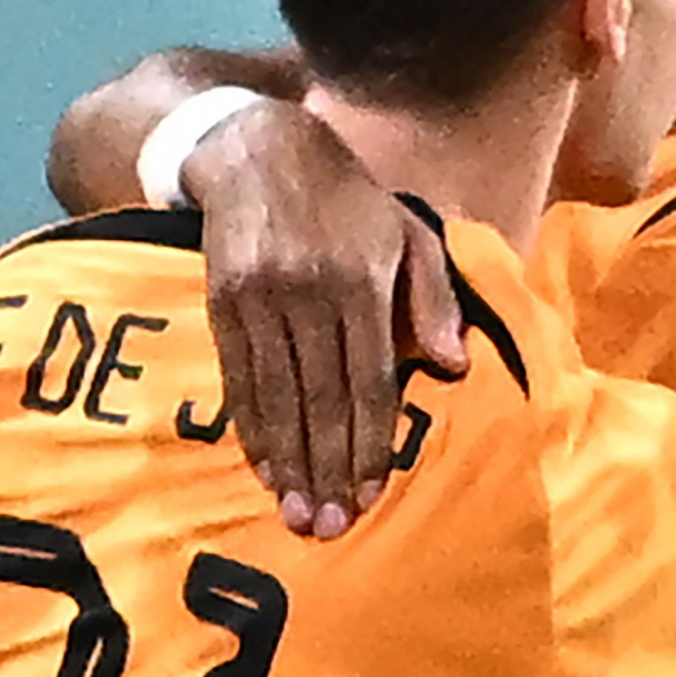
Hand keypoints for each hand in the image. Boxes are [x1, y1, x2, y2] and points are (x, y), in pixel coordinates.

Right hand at [186, 103, 466, 533]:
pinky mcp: (220, 301)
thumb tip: (455, 365)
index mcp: (361, 280)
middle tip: (329, 525)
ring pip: (276, 395)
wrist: (260, 151)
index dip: (368, 440)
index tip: (370, 491)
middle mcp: (308, 293)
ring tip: (296, 513)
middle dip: (326, 467)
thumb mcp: (409, 233)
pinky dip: (252, 427)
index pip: (368, 378)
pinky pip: (238, 377)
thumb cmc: (352, 202)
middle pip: (319, 397)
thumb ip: (433, 298)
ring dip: (286, 460)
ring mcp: (259, 298)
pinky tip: (263, 465)